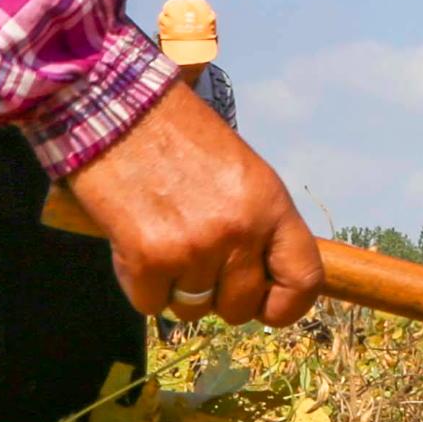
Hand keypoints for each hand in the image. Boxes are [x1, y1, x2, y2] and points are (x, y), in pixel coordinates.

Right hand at [64, 75, 325, 324]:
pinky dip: (142, 286)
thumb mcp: (241, 173)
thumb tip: (261, 280)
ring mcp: (193, 249)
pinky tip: (136, 244)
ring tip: (164, 240)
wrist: (118, 111)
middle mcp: (238, 231)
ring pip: (192, 310)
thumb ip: (257, 225)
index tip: (266, 307)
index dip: (288, 306)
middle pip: (240, 307)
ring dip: (176, 288)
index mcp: (270, 205)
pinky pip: (151, 305)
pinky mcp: (147, 260)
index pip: (303, 279)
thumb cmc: (179, 137)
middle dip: (218, 296)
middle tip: (197, 262)